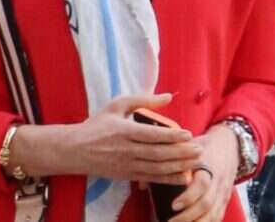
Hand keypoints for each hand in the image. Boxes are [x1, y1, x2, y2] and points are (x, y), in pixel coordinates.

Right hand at [11, 93, 201, 184]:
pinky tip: (182, 176)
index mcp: (124, 131)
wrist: (75, 150)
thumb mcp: (117, 105)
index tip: (188, 134)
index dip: (172, 136)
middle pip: (158, 154)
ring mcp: (127, 165)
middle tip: (199, 149)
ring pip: (157, 168)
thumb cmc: (97, 125)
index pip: (152, 135)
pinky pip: (151, 178)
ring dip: (178, 166)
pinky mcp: (127, 176)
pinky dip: (168, 179)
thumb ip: (143, 100)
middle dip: (181, 153)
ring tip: (195, 162)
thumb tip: (167, 96)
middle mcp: (127, 150)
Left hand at [168, 125, 239, 221]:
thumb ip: (164, 163)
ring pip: (214, 214)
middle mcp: (217, 180)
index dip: (189, 196)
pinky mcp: (224, 201)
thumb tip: (140, 184)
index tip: (173, 206)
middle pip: (207, 204)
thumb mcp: (185, 148)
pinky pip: (218, 217)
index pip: (202, 183)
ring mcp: (223, 192)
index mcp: (207, 165)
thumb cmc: (200, 147)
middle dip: (188, 217)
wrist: (229, 145)